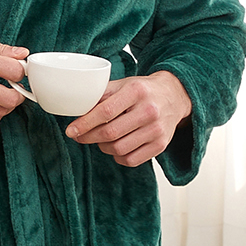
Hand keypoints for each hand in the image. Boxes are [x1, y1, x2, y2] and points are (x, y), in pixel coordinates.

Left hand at [65, 71, 190, 166]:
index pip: (105, 112)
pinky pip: (131, 160)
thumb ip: (101, 94)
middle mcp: (149, 111)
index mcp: (136, 91)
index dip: (84, 124)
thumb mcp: (123, 84)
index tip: (71, 130)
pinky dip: (118, 156)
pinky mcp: (161, 145)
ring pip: (118, 149)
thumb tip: (76, 108)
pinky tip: (116, 147)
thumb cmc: (143, 91)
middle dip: (89, 137)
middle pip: (110, 133)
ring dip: (103, 147)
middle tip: (79, 136)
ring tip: (100, 139)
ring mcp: (157, 130)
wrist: (174, 96)